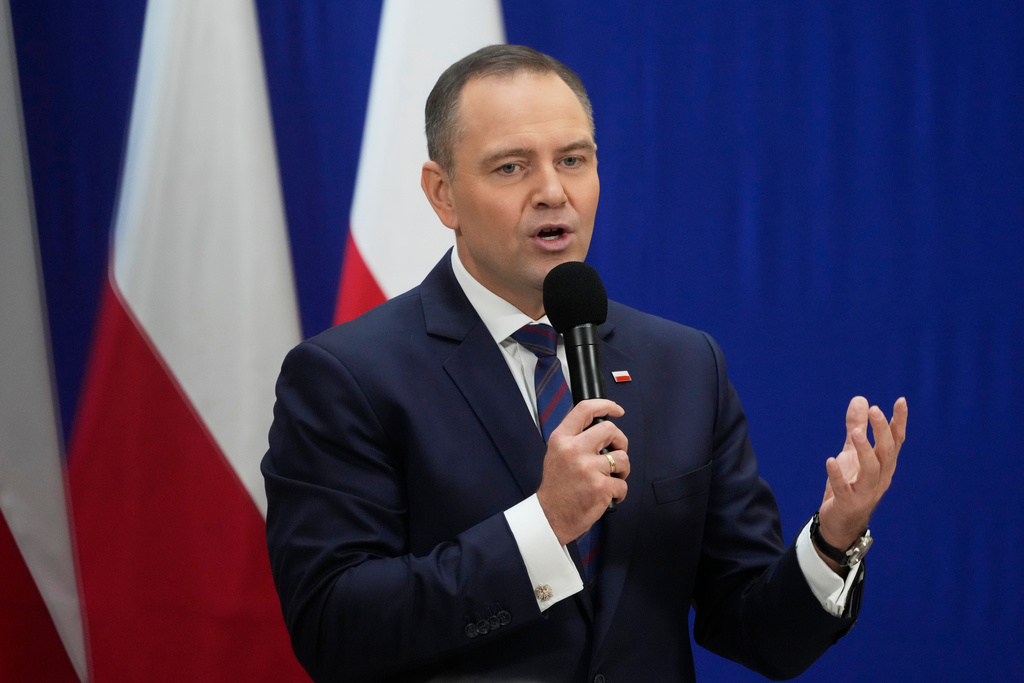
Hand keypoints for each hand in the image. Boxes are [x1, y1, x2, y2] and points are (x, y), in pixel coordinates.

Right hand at [536, 399, 628, 544]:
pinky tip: (608, 496)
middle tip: (616, 453)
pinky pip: (622, 484)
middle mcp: (574, 450)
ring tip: (611, 479)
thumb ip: (574, 439)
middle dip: (620, 442)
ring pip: (622, 458)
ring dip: (622, 470)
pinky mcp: (600, 487)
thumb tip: (601, 428)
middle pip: (610, 430)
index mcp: (561, 439)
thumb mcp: (556, 454)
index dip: (606, 405)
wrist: (550, 517)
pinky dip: (619, 492)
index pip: (585, 409)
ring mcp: (588, 468)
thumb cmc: (557, 487)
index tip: (617, 411)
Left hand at [817, 396, 907, 557]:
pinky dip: (837, 476)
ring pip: (872, 470)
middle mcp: (880, 478)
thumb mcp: (852, 453)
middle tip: (875, 410)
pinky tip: (830, 461)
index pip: (895, 441)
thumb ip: (857, 428)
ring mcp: (866, 492)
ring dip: (865, 451)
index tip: (900, 401)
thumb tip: (861, 399)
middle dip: (882, 431)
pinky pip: (844, 489)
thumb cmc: (849, 485)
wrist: (840, 523)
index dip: (899, 422)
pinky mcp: (849, 504)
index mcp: (884, 465)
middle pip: (887, 452)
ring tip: (856, 433)